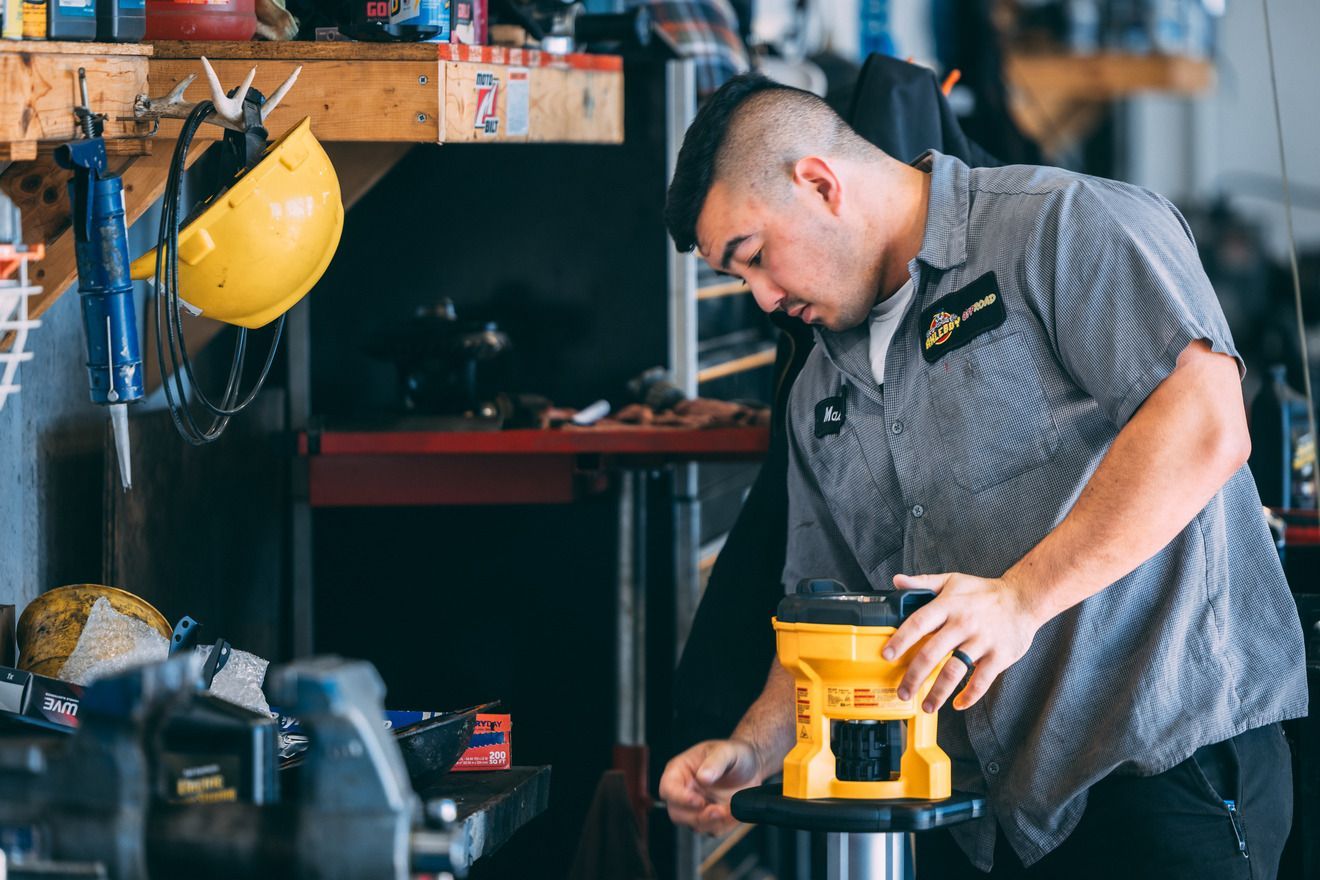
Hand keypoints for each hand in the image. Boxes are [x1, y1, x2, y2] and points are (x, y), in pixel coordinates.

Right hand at [658, 739, 762, 834]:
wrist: (752, 768)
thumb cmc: (734, 754)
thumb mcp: (726, 752)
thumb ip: (715, 762)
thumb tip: (704, 777)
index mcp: (680, 771)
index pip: (668, 788)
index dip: (680, 798)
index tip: (699, 801)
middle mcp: (685, 791)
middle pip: (677, 813)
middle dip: (698, 816)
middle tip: (719, 811)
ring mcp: (697, 808)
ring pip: (695, 826)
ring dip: (715, 822)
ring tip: (733, 808)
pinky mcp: (710, 820)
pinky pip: (713, 830)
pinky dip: (726, 825)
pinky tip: (736, 811)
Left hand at [885, 572, 1041, 712]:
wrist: (1024, 599)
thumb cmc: (984, 592)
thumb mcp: (952, 581)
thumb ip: (922, 582)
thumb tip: (897, 581)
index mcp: (948, 606)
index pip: (918, 623)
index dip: (900, 640)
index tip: (887, 655)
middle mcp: (963, 624)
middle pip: (931, 653)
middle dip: (914, 676)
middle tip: (902, 692)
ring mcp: (982, 641)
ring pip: (954, 671)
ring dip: (938, 693)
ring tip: (926, 706)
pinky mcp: (999, 656)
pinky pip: (981, 681)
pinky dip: (969, 696)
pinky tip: (957, 704)